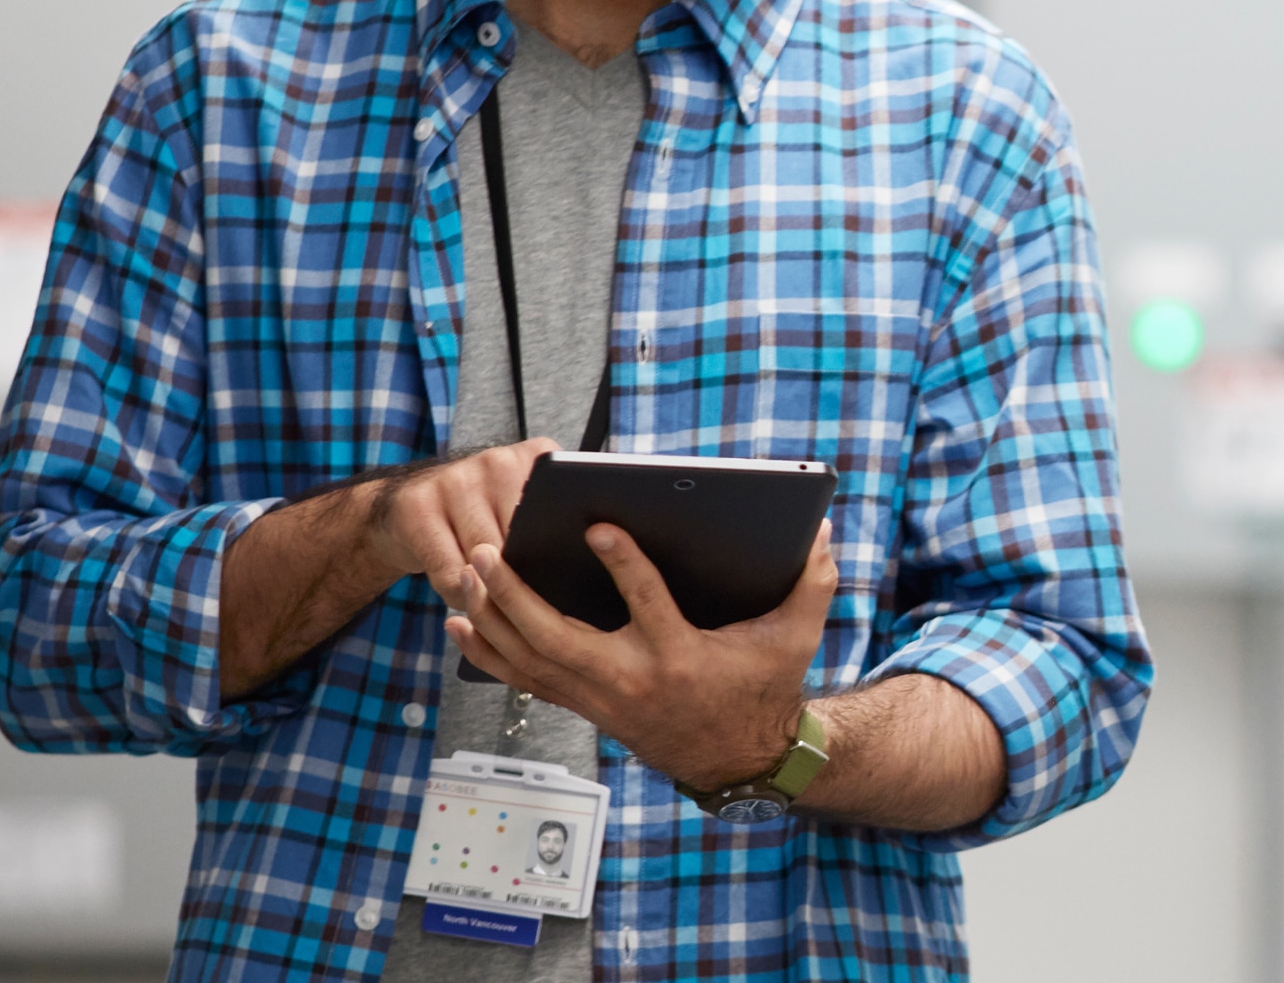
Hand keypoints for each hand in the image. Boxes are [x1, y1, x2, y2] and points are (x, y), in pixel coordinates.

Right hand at [364, 437, 558, 603]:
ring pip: (487, 563)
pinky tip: (460, 589)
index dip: (564, 557)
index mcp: (538, 459)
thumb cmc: (482, 515)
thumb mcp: (523, 511)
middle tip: (519, 599)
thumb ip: (556, 530)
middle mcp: (500, 462)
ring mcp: (457, 480)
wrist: (409, 501)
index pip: (565, 517)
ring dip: (489, 594)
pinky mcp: (419, 506)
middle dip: (522, 583)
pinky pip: (451, 573)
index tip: (561, 577)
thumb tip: (578, 575)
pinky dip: (459, 594)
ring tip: (488, 594)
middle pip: (524, 545)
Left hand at [448, 521, 837, 793]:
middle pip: (557, 639)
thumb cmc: (765, 686)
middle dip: (516, 594)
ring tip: (469, 571)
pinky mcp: (585, 706)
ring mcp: (601, 698)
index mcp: (681, 656)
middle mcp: (632, 680)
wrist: (740, 757)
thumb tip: (823, 528)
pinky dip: (487, 653)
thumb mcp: (797, 635)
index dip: (621, 564)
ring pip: (530, 660)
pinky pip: (524, 680)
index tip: (596, 526)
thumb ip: (814, 580)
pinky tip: (460, 623)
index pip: (646, 604)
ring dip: (493, 617)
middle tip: (489, 550)